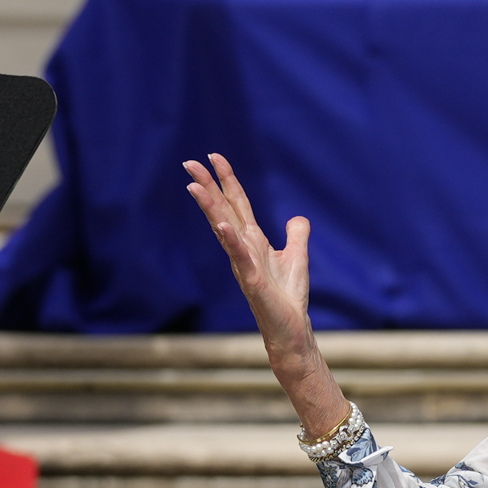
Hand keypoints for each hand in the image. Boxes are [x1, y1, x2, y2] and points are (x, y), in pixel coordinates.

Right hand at [180, 153, 347, 429]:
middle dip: (208, 186)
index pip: (237, 204)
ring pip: (224, 229)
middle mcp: (243, 249)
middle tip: (189, 163)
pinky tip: (223, 224)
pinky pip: (240, 257)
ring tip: (195, 186)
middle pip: (223, 211)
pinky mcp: (252, 281)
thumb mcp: (297, 258)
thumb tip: (297, 218)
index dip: (227, 180)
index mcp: (253, 242)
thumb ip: (296, 236)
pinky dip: (231, 240)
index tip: (213, 157)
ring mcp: (244, 264)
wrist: (290, 330)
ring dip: (210, 207)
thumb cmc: (288, 298)